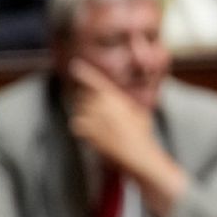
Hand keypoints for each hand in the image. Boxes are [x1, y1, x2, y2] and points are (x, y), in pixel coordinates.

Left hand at [68, 58, 162, 174]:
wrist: (136, 151)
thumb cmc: (141, 132)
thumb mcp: (139, 111)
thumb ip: (125, 103)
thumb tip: (120, 101)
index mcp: (114, 97)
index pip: (96, 81)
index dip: (84, 72)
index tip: (75, 65)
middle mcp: (100, 105)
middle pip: (84, 95)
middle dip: (87, 99)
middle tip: (100, 109)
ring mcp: (92, 118)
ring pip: (79, 109)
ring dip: (85, 112)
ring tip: (99, 121)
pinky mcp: (87, 131)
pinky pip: (77, 124)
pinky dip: (82, 126)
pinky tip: (93, 131)